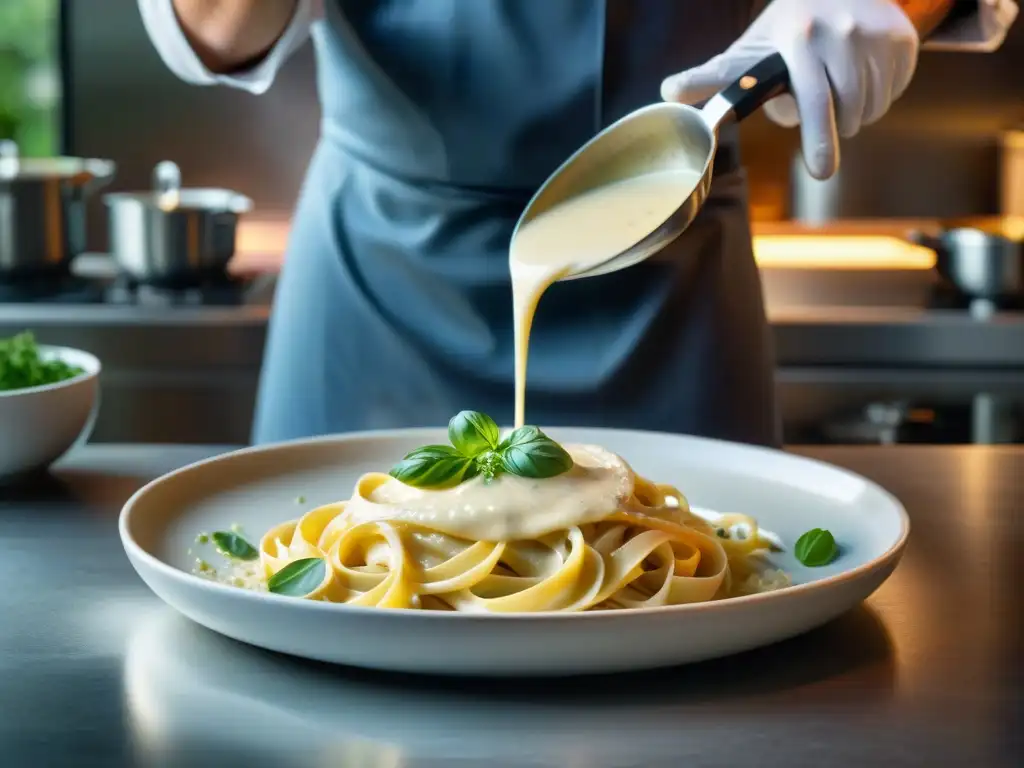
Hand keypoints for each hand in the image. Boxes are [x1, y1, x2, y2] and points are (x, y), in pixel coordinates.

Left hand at [660, 0, 919, 179]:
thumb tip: (670, 92)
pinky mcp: (902, 38)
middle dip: (831, 129)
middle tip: (819, 113)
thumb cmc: (785, 28)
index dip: (817, 138)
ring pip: (871, 109)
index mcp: (799, 40)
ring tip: (836, 88)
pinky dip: (878, 95)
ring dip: (855, 114)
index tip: (821, 172)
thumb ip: (712, 77)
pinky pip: (894, 92)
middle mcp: (840, 33)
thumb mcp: (747, 49)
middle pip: (845, 115)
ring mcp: (876, 34)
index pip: (812, 100)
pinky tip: (861, 73)